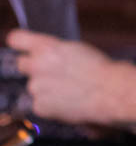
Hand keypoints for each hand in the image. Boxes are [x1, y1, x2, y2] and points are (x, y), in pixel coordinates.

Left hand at [5, 31, 121, 127]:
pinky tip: (67, 100)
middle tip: (53, 71)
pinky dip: (50, 103)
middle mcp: (37, 66)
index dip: (19, 42)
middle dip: (34, 67)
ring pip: (33, 85)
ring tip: (68, 88)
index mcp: (47, 47)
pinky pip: (39, 103)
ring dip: (45, 87)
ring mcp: (36, 87)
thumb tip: (44, 55)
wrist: (110, 91)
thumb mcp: (76, 50)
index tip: (21, 46)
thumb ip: (54, 51)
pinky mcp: (39, 106)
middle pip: (22, 64)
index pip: (16, 39)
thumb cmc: (99, 69)